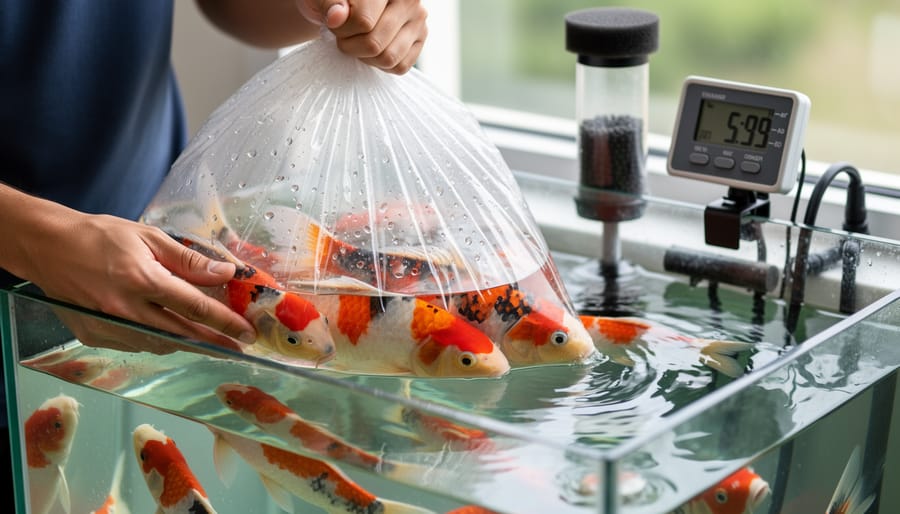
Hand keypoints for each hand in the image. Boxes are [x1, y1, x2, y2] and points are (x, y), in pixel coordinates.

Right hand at [19, 207, 255, 352]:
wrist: (46, 246)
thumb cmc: (99, 236)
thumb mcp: (149, 237)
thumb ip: (189, 260)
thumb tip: (225, 272)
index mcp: (142, 279)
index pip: (195, 307)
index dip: (225, 323)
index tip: (246, 333)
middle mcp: (125, 309)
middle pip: (181, 334)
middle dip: (214, 343)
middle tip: (237, 347)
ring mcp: (108, 326)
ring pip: (159, 344)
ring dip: (185, 342)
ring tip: (206, 337)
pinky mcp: (94, 336)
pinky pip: (136, 345)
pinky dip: (156, 339)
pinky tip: (166, 330)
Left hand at [297, 0, 427, 73]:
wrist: (347, 4)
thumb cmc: (335, 0)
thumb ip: (329, 4)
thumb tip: (337, 17)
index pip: (363, 22)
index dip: (341, 30)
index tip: (333, 23)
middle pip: (374, 44)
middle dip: (350, 46)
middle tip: (344, 35)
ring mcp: (418, 18)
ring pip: (388, 58)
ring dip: (365, 57)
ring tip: (357, 40)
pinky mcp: (421, 37)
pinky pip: (400, 66)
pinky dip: (381, 63)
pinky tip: (371, 48)